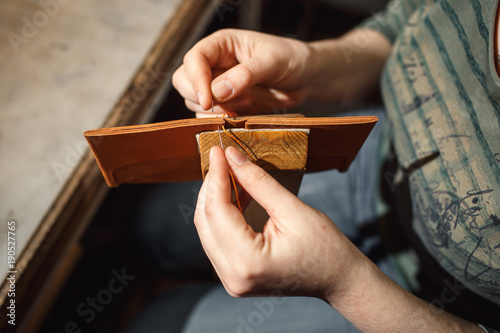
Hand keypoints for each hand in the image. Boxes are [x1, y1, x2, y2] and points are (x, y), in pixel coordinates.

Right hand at [173, 29, 312, 116]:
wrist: (306, 78)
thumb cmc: (292, 59)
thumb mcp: (272, 61)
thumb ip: (246, 75)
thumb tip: (218, 92)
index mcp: (221, 45)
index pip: (194, 60)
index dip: (196, 81)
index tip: (208, 101)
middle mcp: (214, 64)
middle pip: (184, 81)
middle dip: (200, 98)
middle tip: (229, 107)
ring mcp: (218, 86)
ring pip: (194, 101)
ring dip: (214, 111)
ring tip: (246, 105)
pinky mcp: (226, 105)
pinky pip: (209, 116)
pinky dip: (220, 121)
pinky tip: (242, 115)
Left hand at [194, 147, 484, 332]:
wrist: (343, 282)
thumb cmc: (329, 249)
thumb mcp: (296, 211)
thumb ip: (261, 182)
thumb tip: (234, 155)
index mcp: (247, 262)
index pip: (217, 209)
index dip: (216, 175)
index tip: (219, 147)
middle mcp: (232, 274)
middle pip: (205, 218)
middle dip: (210, 184)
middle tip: (220, 153)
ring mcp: (232, 276)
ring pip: (206, 227)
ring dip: (213, 196)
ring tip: (225, 167)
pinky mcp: (238, 272)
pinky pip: (217, 236)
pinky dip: (220, 212)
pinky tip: (231, 189)